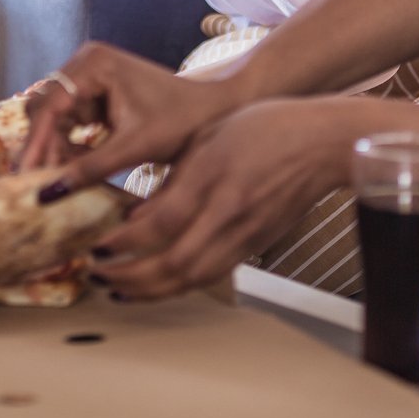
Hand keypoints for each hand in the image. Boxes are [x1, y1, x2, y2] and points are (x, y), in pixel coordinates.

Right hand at [20, 42, 242, 186]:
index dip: (36, 143)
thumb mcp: (135, 147)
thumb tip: (47, 194)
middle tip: (37, 187)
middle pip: (45, 109)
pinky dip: (71, 147)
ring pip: (54, 118)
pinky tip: (74, 171)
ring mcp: (89, 77)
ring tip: (56, 184)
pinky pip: (70, 122)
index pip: (50, 105)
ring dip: (55, 149)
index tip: (26, 178)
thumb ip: (91, 168)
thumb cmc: (183, 122)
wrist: (215, 111)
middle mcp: (85, 63)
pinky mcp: (96, 95)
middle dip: (43, 147)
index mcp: (94, 64)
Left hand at [91, 98, 349, 299]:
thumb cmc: (265, 127)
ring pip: (193, 278)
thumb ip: (173, 178)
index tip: (98, 244)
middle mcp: (229, 211)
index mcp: (214, 176)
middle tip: (97, 274)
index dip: (125, 241)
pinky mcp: (255, 245)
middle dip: (130, 276)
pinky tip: (157, 284)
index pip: (161, 221)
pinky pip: (211, 274)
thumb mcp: (207, 138)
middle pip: (175, 262)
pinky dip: (178, 285)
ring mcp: (245, 233)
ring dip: (150, 290)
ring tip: (118, 289)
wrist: (321, 143)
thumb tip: (136, 216)